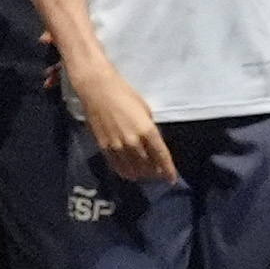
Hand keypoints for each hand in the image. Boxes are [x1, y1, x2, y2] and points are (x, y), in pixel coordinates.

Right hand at [74, 66, 176, 184]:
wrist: (97, 90)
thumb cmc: (124, 94)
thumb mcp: (145, 109)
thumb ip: (149, 128)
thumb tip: (151, 141)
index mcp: (147, 130)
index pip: (162, 156)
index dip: (168, 170)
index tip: (172, 179)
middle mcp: (133, 142)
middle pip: (148, 166)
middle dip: (155, 173)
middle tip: (158, 174)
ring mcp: (117, 146)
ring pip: (133, 169)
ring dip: (141, 174)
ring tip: (145, 175)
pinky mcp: (104, 148)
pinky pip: (117, 166)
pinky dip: (126, 172)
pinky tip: (130, 173)